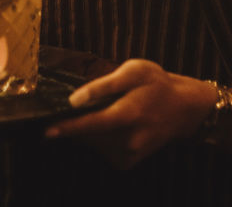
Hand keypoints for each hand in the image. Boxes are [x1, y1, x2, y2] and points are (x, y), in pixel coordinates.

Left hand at [44, 59, 217, 168]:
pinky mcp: (129, 161)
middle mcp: (130, 139)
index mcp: (130, 113)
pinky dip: (99, 140)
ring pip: (93, 144)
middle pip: (89, 135)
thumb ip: (103, 84)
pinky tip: (111, 126)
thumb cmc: (156, 84)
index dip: (68, 128)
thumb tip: (74, 100)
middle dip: (77, 124)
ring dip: (89, 131)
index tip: (47, 131)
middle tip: (82, 106)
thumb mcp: (133, 71)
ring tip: (107, 111)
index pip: (93, 124)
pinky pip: (102, 152)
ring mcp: (130, 153)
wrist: (183, 108)